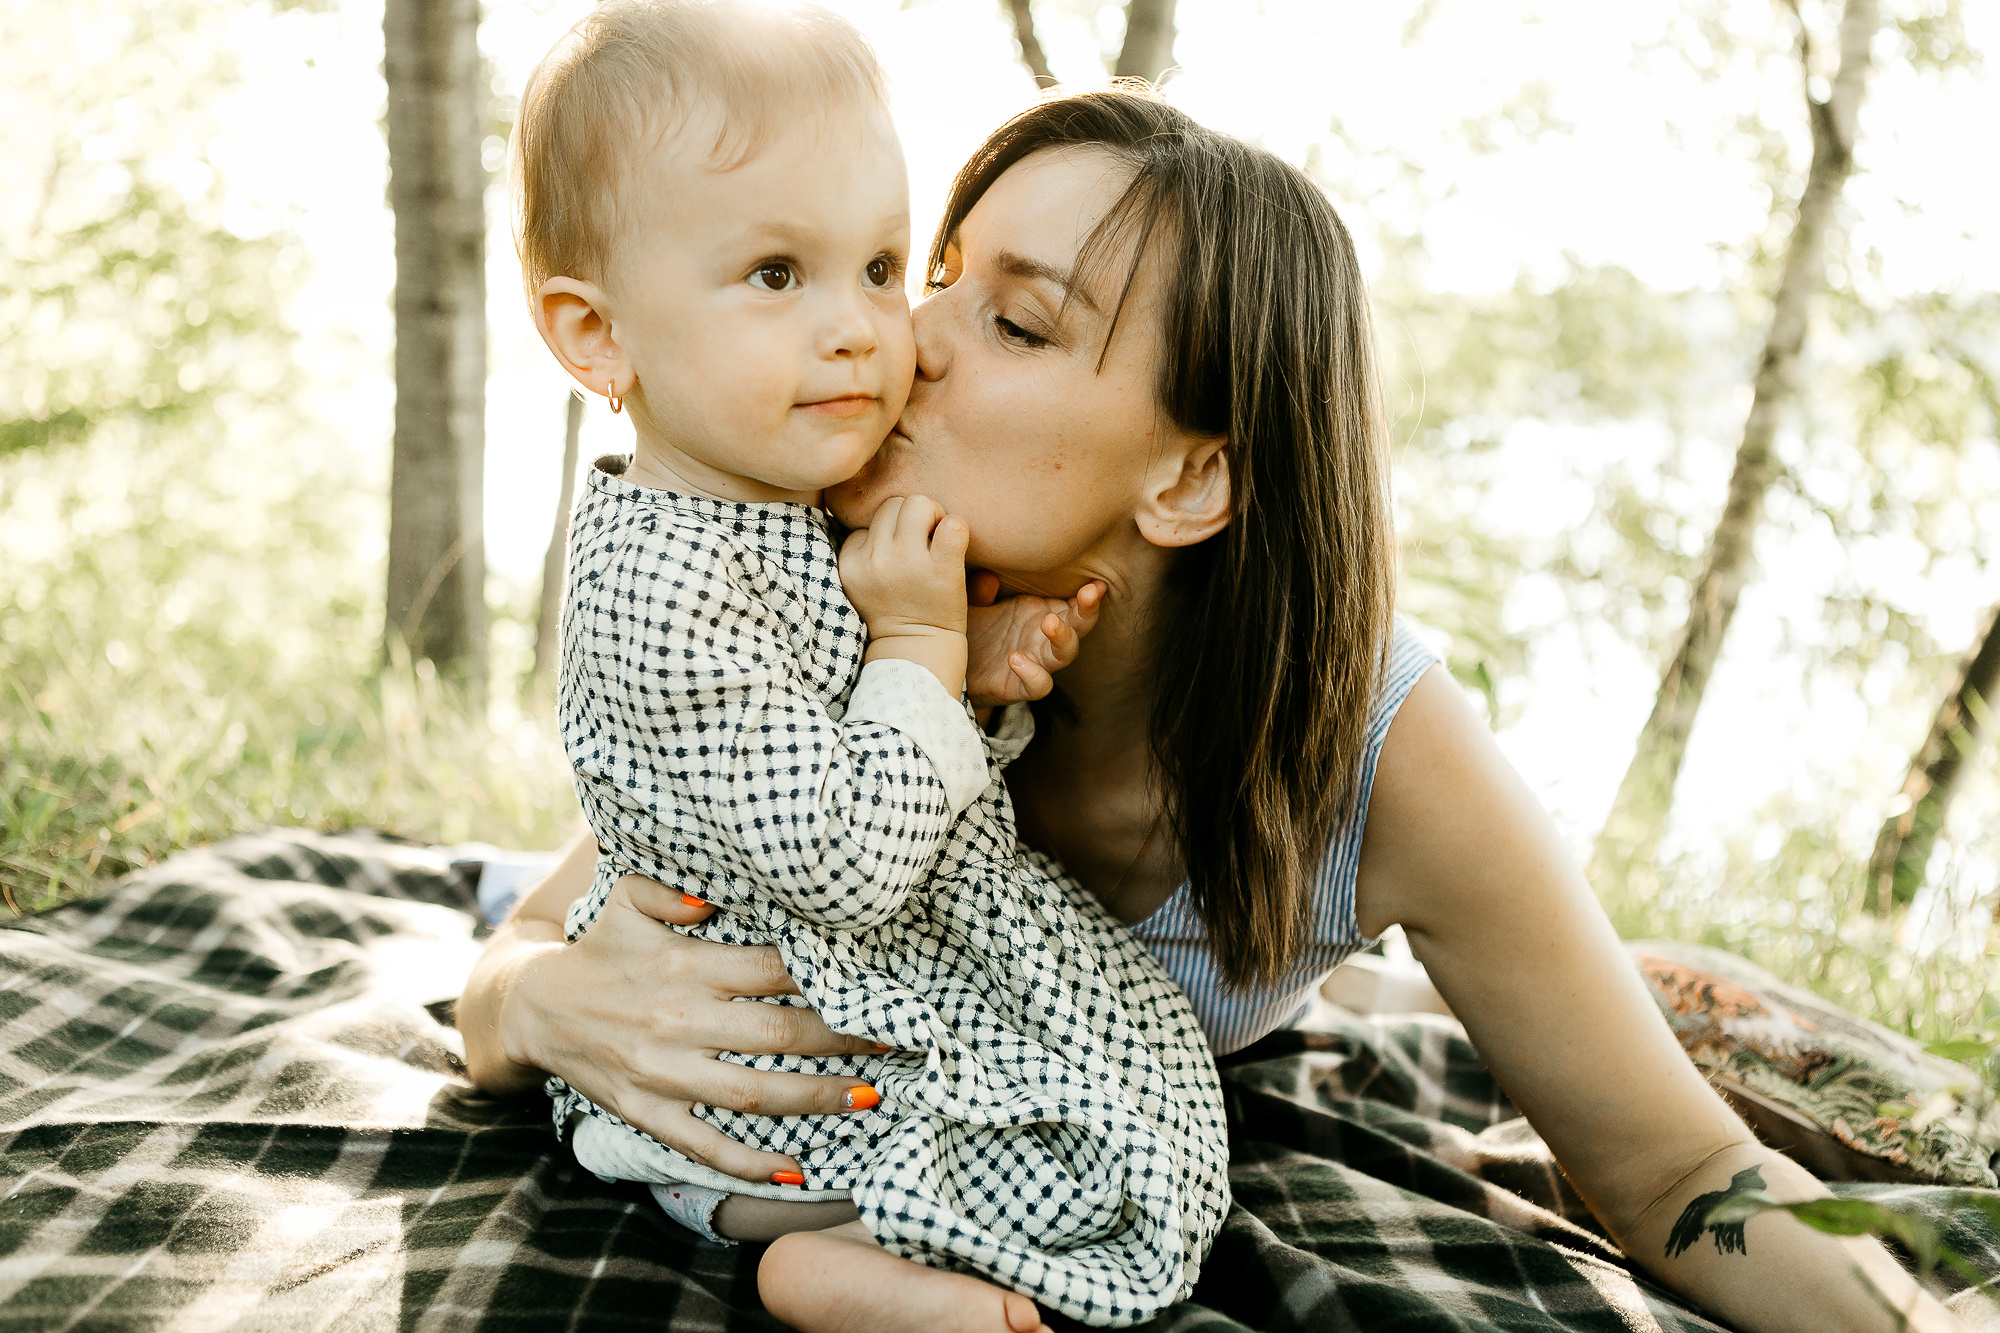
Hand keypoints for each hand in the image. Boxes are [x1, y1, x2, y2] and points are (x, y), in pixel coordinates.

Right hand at [500, 874, 880, 1183]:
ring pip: (752, 1094)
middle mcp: (678, 1021)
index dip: (826, 977)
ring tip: (868, 1097)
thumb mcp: (628, 900)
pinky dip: (749, 1163)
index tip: (872, 983)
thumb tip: (716, 895)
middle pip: (777, 1035)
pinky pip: (704, 1145)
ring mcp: (662, 1073)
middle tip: (892, 1042)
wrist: (535, 1008)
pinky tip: (794, 1170)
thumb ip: (674, 888)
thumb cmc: (601, 949)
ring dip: (815, 1099)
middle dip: (841, 1040)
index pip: (771, 970)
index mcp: (684, 966)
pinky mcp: (646, 1113)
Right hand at [839, 495, 969, 695]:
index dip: (892, 533)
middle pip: (893, 503)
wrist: (918, 654)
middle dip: (914, 517)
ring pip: (919, 503)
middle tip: (926, 543)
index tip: (902, 556)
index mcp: (850, 562)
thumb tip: (891, 508)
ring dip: (934, 517)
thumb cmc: (897, 613)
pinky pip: (952, 526)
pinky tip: (955, 548)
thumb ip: (867, 548)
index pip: (870, 520)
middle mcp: (873, 560)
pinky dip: (958, 529)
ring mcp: (906, 564)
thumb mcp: (865, 581)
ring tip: (939, 544)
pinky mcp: (939, 570)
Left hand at [965, 580, 1104, 707]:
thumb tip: (988, 578)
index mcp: (1039, 611)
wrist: (951, 672)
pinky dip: (1033, 674)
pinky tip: (1015, 659)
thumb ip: (978, 590)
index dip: (1089, 592)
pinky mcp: (1020, 686)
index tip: (1096, 582)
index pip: (1073, 601)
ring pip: (1065, 654)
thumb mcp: (970, 603)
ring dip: (1063, 637)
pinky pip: (1039, 685)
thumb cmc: (971, 630)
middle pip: (1079, 624)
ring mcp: (1035, 661)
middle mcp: (1043, 636)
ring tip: (1049, 622)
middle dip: (1087, 610)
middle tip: (1089, 592)